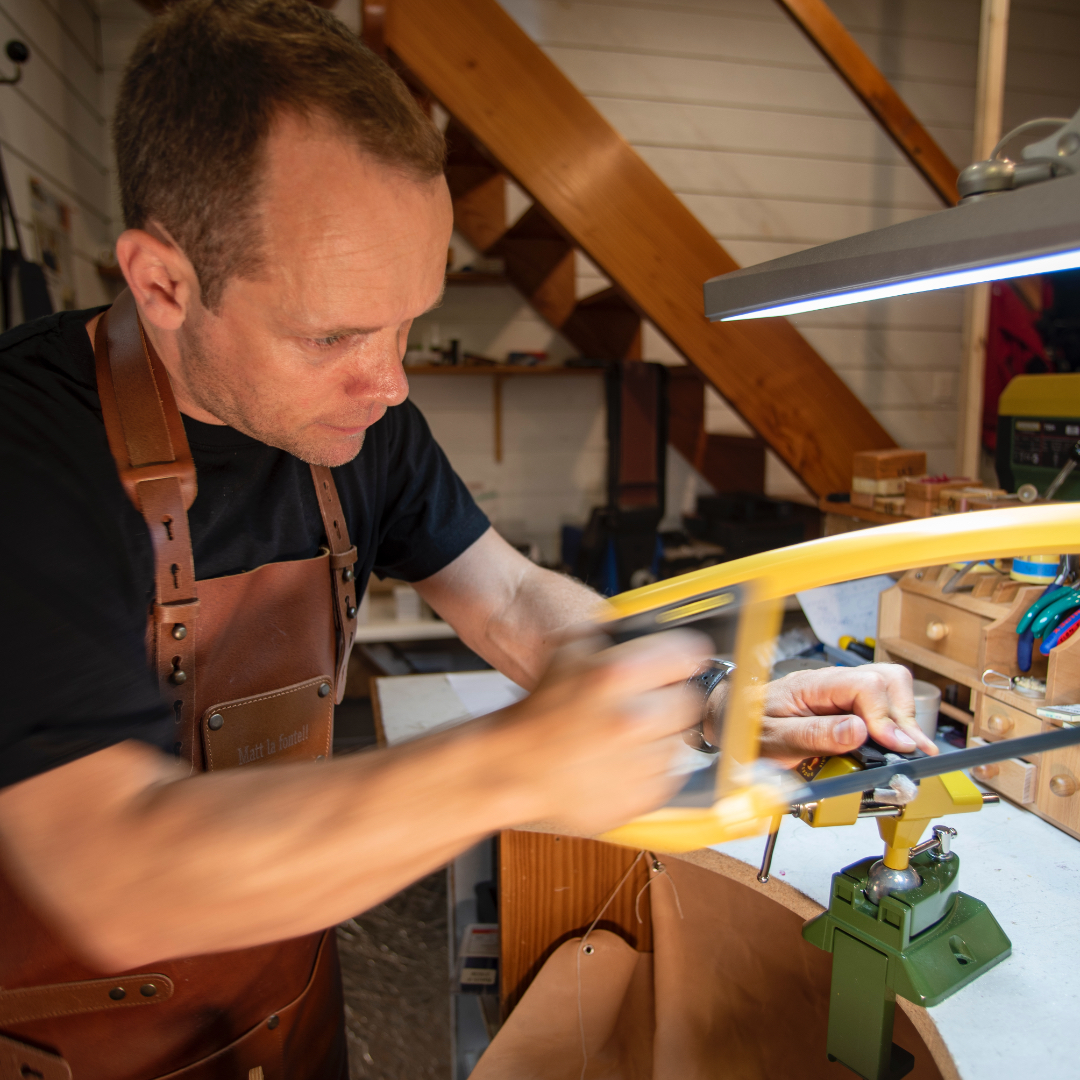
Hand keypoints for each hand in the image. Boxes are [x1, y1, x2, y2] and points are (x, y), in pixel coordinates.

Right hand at [489, 629, 709, 834]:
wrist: (514, 767)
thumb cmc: (538, 713)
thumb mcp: (570, 649)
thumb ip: (616, 635)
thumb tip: (653, 630)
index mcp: (619, 676)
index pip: (688, 655)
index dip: (684, 655)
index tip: (684, 661)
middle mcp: (635, 719)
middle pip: (690, 699)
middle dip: (672, 696)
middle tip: (650, 701)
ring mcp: (640, 762)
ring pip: (681, 739)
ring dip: (662, 733)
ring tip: (628, 733)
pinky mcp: (642, 796)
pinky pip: (670, 774)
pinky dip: (654, 766)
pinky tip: (625, 758)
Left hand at [757, 663, 937, 767]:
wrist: (732, 719)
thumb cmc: (749, 727)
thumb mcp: (774, 739)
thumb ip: (814, 735)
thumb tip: (858, 731)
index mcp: (812, 684)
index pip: (864, 685)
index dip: (885, 717)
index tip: (896, 746)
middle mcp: (831, 680)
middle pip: (886, 679)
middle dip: (903, 716)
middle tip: (911, 751)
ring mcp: (840, 689)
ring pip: (889, 686)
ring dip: (903, 716)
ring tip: (908, 749)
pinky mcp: (845, 702)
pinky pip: (880, 701)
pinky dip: (894, 721)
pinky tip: (896, 743)